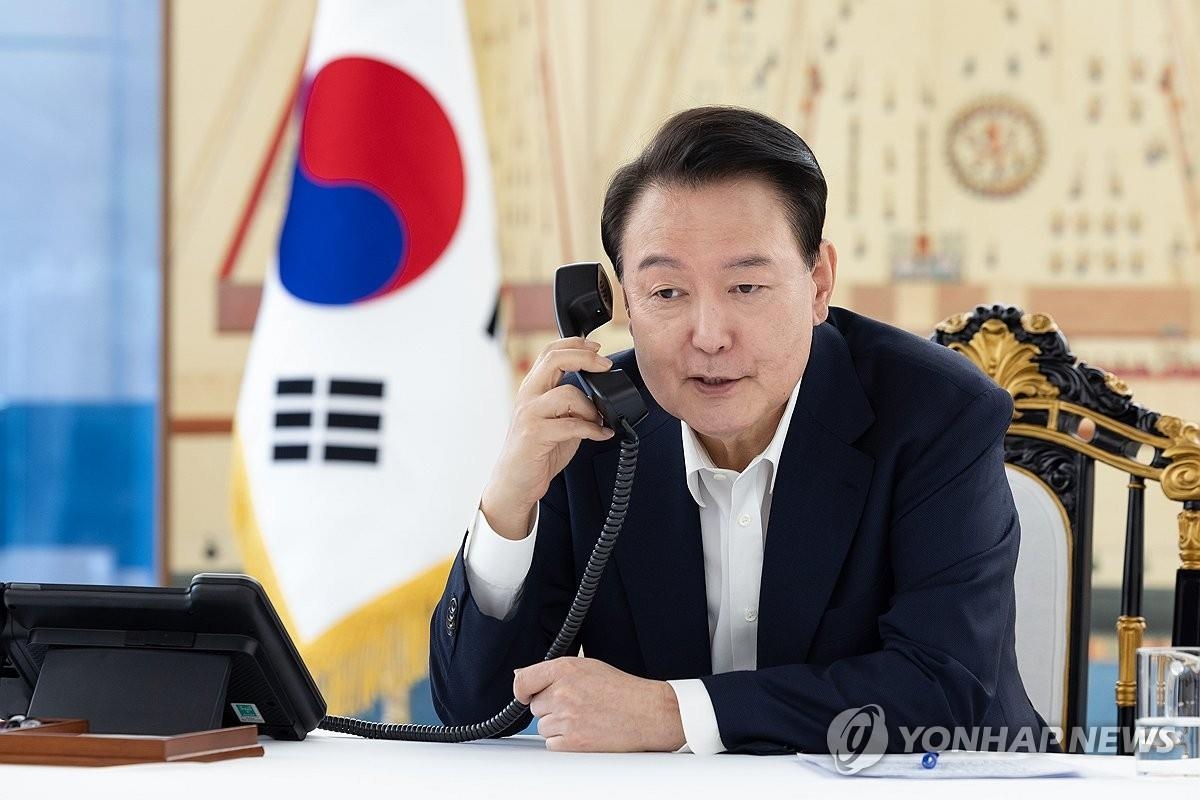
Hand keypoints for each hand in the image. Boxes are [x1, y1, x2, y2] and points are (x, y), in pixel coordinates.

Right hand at [480, 338, 614, 538]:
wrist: (515, 482)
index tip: (597, 348)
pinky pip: (572, 425)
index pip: (550, 351)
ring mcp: (529, 414)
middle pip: (554, 358)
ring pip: (567, 393)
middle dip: (585, 357)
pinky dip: (594, 430)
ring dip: (591, 407)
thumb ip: (574, 405)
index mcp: (533, 388)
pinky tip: (603, 435)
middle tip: (605, 366)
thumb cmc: (537, 451)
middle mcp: (528, 396)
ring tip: (599, 421)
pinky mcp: (535, 434)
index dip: (575, 344)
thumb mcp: (557, 420)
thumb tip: (603, 397)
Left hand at [513, 657, 685, 751]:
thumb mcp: (588, 667)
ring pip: (543, 726)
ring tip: (584, 718)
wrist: (647, 713)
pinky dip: (564, 742)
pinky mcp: (572, 742)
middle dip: (550, 707)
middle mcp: (563, 692)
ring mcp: (566, 718)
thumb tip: (521, 677)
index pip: (523, 680)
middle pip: (534, 706)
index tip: (525, 695)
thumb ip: (554, 671)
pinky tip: (584, 731)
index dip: (522, 690)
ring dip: (558, 726)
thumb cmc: (622, 690)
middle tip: (576, 705)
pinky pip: (552, 744)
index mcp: (566, 669)